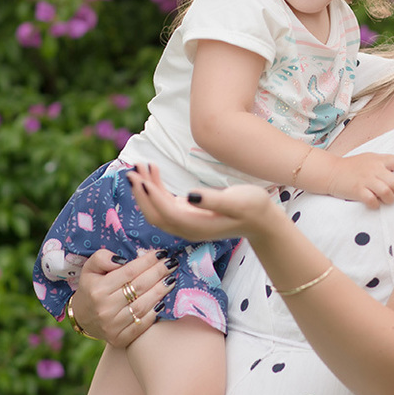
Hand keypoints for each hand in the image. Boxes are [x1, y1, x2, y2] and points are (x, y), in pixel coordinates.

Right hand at [70, 248, 176, 346]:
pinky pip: (141, 325)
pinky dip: (154, 314)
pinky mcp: (119, 339)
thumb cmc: (91, 288)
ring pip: (143, 306)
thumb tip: (121, 259)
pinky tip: (163, 302)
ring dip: (160, 292)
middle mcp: (105, 308)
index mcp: (98, 289)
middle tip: (171, 263)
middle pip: (139, 287)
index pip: (129, 272)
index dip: (147, 261)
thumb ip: (102, 258)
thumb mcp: (89, 268)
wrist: (82, 317)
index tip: (161, 253)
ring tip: (171, 280)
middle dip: (158, 273)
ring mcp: (112, 326)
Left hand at [128, 162, 279, 241]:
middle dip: (141, 194)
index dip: (152, 196)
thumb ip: (213, 200)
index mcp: (196, 226)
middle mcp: (187, 228)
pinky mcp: (188, 215)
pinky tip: (153, 172)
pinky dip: (155, 189)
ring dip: (145, 189)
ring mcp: (186, 222)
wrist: (262, 221)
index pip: (166, 212)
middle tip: (131, 171)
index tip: (141, 178)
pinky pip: (164, 204)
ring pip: (156, 209)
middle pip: (154, 214)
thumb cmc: (253, 208)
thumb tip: (189, 197)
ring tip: (139, 166)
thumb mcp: (237, 201)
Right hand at [326, 152, 393, 208]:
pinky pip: (372, 200)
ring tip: (385, 200)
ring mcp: (366, 180)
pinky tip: (373, 203)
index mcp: (378, 159)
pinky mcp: (357, 190)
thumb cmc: (351, 166)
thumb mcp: (369, 158)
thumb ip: (383, 163)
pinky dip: (375, 205)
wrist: (331, 171)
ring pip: (387, 192)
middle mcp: (374, 168)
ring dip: (389, 199)